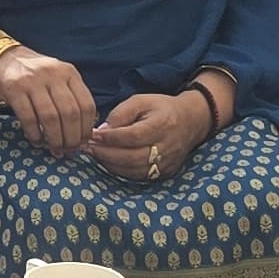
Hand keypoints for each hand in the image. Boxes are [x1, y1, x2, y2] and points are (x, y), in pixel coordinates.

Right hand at [0, 43, 99, 155]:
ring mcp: (32, 80)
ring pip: (51, 117)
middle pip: (70, 113)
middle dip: (71, 138)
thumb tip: (83, 134)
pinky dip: (35, 134)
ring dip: (55, 139)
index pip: (86, 104)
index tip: (83, 142)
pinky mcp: (14, 88)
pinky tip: (37, 141)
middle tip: (68, 150)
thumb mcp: (58, 79)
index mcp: (69, 72)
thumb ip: (71, 99)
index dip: (86, 128)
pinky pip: (28, 118)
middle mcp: (53, 74)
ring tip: (54, 149)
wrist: (3, 60)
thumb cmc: (35, 76)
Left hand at [88, 84, 215, 183]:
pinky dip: (120, 171)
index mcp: (162, 125)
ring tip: (95, 155)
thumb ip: (121, 113)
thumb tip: (102, 130)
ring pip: (134, 170)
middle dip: (106, 154)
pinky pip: (138, 176)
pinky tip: (108, 162)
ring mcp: (166, 163)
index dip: (110, 138)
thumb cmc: (161, 109)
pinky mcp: (164, 173)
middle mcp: (166, 147)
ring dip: (110, 164)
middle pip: (132, 157)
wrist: (190, 122)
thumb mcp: (141, 101)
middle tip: (87, 148)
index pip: (132, 136)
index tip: (92, 135)